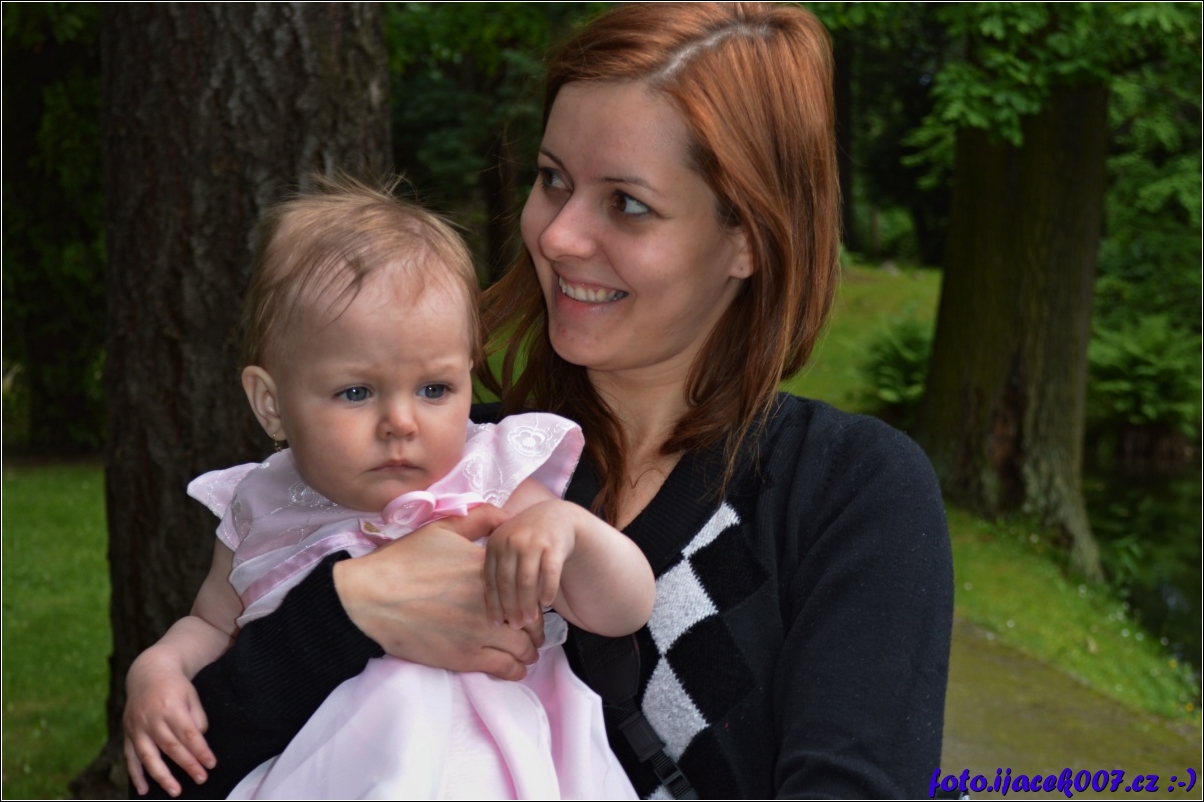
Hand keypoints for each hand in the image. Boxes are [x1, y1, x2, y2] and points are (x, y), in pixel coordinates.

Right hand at [123, 651, 214, 796]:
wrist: (149, 673)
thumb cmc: (176, 686)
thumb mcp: (191, 696)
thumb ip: (196, 719)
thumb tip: (199, 744)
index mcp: (171, 706)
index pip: (188, 734)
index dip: (200, 751)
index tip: (211, 764)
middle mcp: (152, 718)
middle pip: (171, 747)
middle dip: (188, 765)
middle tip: (201, 779)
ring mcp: (137, 727)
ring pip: (149, 756)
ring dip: (162, 776)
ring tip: (176, 791)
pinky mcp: (128, 733)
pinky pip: (130, 757)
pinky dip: (136, 775)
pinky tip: (143, 790)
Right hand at [333, 504, 542, 680]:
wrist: (368, 599)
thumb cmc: (402, 561)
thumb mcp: (443, 529)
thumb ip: (480, 519)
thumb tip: (509, 517)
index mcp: (488, 570)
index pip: (529, 586)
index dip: (532, 594)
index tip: (529, 599)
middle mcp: (490, 603)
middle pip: (532, 621)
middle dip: (536, 626)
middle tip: (531, 628)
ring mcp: (479, 633)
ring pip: (524, 649)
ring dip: (529, 650)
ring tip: (526, 649)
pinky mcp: (465, 657)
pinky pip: (506, 668)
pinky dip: (515, 669)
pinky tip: (514, 666)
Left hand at [484, 500, 576, 629]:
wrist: (555, 517)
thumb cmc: (526, 540)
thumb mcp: (506, 547)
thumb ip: (497, 570)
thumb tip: (491, 610)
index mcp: (495, 543)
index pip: (490, 580)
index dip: (493, 604)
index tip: (496, 624)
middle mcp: (512, 540)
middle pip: (507, 582)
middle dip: (510, 608)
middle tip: (515, 626)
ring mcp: (533, 541)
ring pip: (527, 580)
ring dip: (528, 603)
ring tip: (530, 620)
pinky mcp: (554, 545)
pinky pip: (550, 573)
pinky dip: (548, 590)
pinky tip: (547, 603)